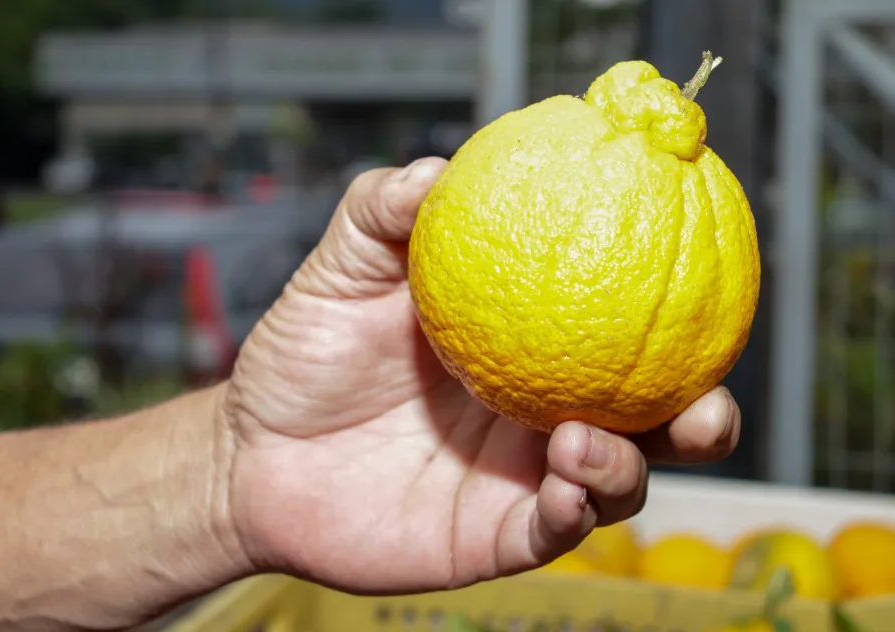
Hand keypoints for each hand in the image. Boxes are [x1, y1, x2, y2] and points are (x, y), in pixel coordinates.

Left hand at [224, 158, 740, 593]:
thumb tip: (439, 168)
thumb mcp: (343, 270)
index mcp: (523, 346)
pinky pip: (550, 533)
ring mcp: (519, 478)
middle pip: (648, 419)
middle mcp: (537, 412)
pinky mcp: (491, 535)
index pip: (618, 333)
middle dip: (700, 417)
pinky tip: (561, 487)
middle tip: (709, 402)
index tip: (704, 284)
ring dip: (625, 467)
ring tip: (586, 440)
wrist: (252, 452)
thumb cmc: (303, 357)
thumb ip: (385, 213)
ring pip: (613, 483)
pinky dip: (571, 513)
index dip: (674, 318)